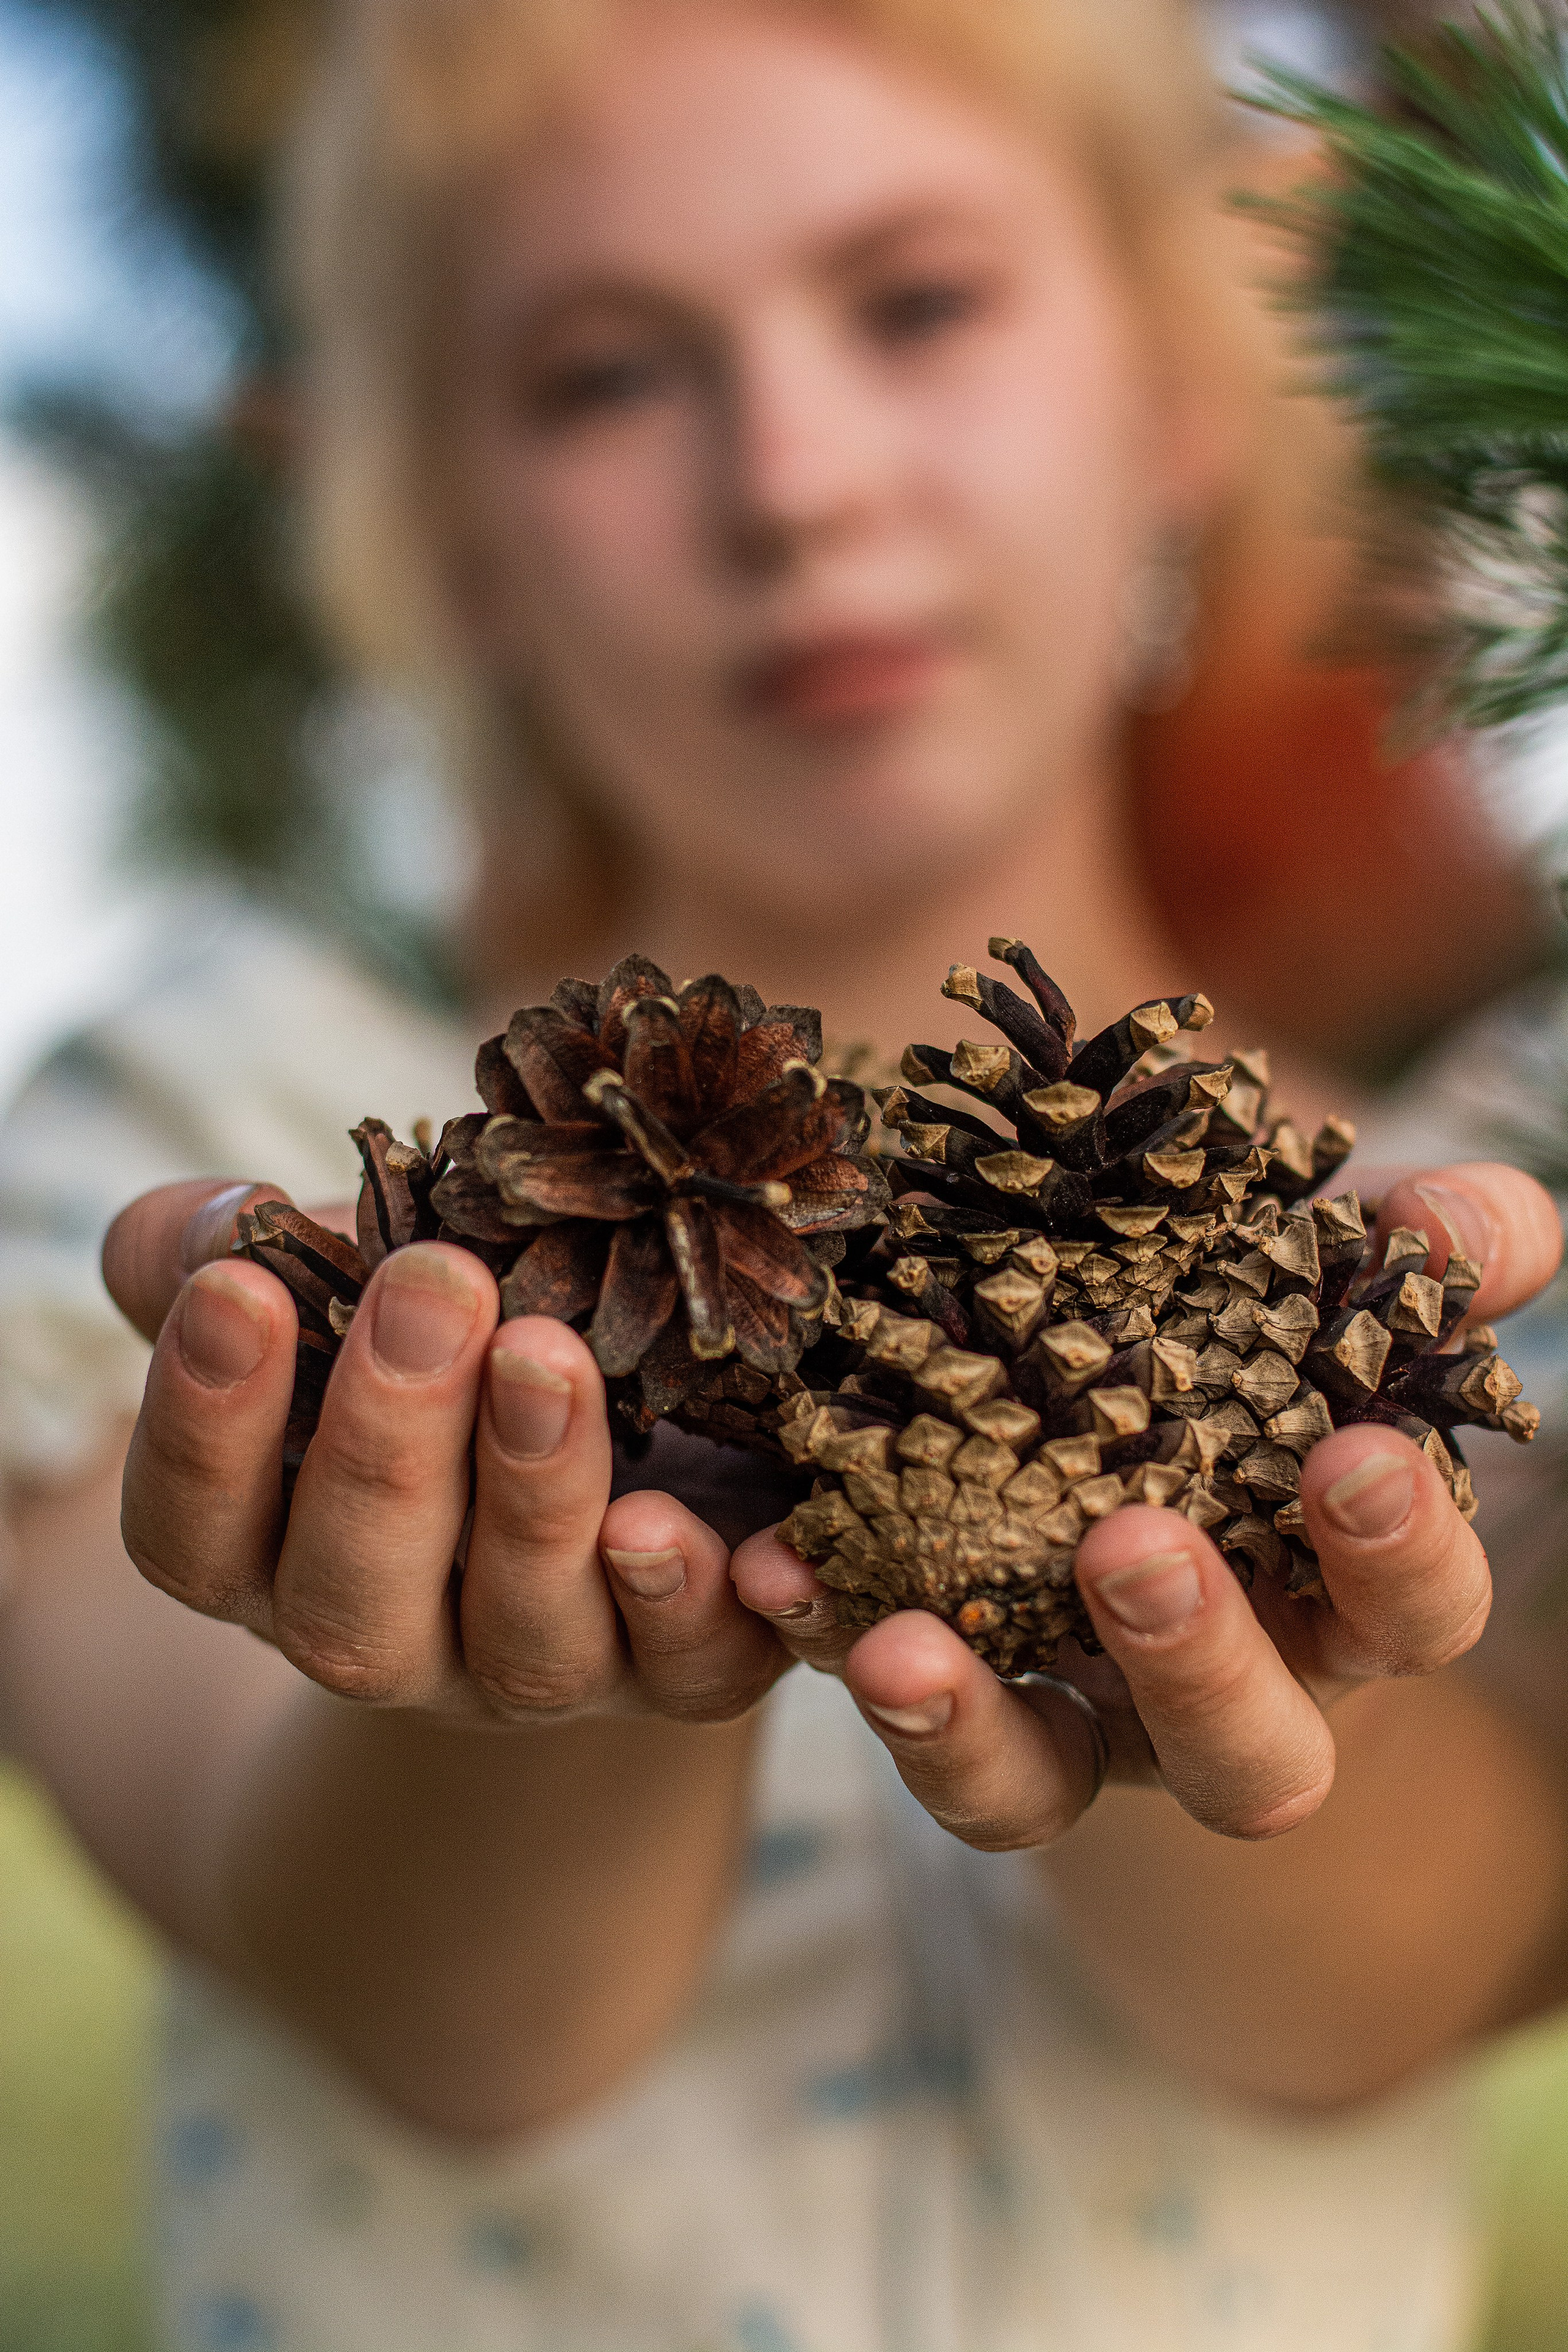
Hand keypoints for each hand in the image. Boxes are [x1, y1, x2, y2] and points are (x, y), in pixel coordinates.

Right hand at [104, 1180, 793, 1726]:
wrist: (640, 1437)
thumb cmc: (439, 1341)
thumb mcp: (328, 1280)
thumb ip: (226, 1242)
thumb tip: (239, 1221)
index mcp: (277, 1555)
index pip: (193, 1536)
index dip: (200, 1427)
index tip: (238, 1289)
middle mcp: (397, 1639)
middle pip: (352, 1607)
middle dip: (388, 1446)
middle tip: (436, 1287)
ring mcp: (544, 1669)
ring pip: (526, 1640)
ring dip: (537, 1500)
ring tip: (552, 1359)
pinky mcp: (684, 1669)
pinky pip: (700, 1673)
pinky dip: (710, 1605)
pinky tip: (739, 1543)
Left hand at [731, 1161, 1562, 1850]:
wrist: (1085, 1394)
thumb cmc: (1247, 1347)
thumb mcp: (1320, 1279)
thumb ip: (1414, 1248)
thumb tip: (1480, 1226)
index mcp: (1334, 1598)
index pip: (1411, 1612)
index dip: (1399, 1555)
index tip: (1353, 1453)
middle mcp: (1218, 1694)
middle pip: (1246, 1755)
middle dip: (1196, 1661)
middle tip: (1133, 1547)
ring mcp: (1071, 1718)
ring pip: (1043, 1787)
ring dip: (971, 1727)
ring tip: (900, 1645)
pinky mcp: (940, 1700)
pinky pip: (890, 1718)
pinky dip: (826, 1643)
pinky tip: (770, 1572)